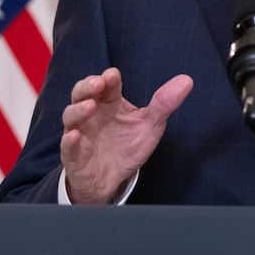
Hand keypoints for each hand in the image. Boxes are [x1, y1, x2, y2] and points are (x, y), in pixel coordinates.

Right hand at [60, 67, 192, 204]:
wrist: (112, 179)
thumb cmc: (127, 145)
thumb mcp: (150, 125)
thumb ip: (164, 104)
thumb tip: (187, 80)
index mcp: (109, 102)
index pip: (106, 85)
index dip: (108, 79)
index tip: (113, 75)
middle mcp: (91, 114)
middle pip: (81, 93)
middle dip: (87, 86)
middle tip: (98, 83)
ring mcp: (80, 133)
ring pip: (71, 116)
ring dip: (79, 110)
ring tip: (91, 106)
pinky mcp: (74, 156)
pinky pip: (67, 147)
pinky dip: (69, 141)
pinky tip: (75, 136)